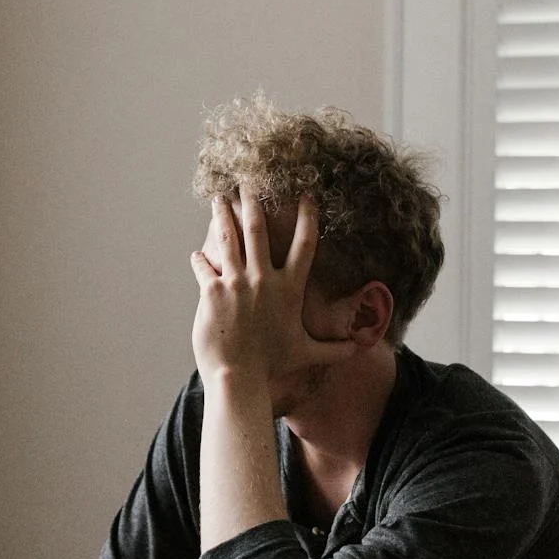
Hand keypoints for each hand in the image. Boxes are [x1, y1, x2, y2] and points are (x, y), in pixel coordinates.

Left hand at [188, 194, 355, 396]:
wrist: (240, 377)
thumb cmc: (273, 366)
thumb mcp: (307, 354)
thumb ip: (334, 349)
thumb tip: (361, 350)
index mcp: (288, 288)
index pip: (304, 244)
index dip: (307, 217)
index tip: (306, 195)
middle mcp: (263, 279)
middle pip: (258, 230)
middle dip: (253, 202)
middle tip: (249, 181)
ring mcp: (236, 282)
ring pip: (228, 238)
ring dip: (222, 215)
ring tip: (218, 197)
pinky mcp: (212, 290)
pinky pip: (203, 265)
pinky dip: (200, 259)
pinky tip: (196, 254)